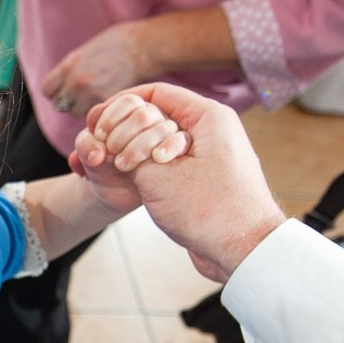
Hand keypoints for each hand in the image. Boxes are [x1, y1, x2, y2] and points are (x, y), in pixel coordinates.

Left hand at [42, 21, 151, 117]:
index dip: (55, 91)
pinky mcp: (107, 102)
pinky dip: (97, 109)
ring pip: (75, 113)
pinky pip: (93, 113)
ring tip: (94, 97)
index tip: (64, 88)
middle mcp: (76, 82)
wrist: (143, 47)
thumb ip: (70, 70)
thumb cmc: (115, 44)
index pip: (47, 91)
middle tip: (81, 94)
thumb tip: (61, 85)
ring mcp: (92, 94)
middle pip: (60, 104)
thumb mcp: (84, 52)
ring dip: (82, 108)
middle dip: (69, 100)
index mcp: (68, 66)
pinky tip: (106, 98)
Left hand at [67, 89, 188, 211]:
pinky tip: (156, 158)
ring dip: (140, 146)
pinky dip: (169, 147)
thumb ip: (87, 145)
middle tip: (109, 151)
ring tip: (121, 165)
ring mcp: (167, 135)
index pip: (129, 101)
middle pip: (145, 114)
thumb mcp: (88, 155)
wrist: (114, 194)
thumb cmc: (102, 168)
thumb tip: (98, 154)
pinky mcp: (179, 152)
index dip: (112, 115)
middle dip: (123, 133)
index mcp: (131, 112)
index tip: (98, 134)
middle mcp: (152, 119)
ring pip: (163, 128)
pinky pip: (181, 141)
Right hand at [92, 83, 284, 282]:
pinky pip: (171, 160)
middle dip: (126, 129)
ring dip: (136, 150)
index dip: (122, 104)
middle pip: (158, 114)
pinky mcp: (206, 175)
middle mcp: (212, 129)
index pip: (157, 92)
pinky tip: (131, 179)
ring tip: (115, 166)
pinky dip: (150, 166)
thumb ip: (131, 152)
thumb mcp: (158, 177)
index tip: (98, 120)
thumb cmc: (211, 212)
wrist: (245, 250)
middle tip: (103, 147)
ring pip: (162, 139)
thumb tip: (109, 143)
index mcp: (208, 117)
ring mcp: (210, 152)